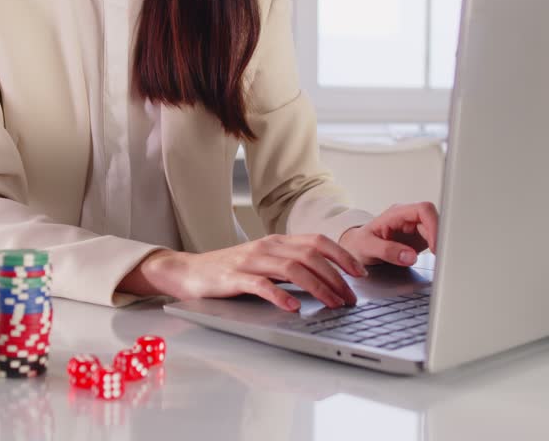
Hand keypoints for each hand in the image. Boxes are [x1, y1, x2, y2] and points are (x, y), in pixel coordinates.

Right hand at [119, 234, 367, 311]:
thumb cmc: (229, 271)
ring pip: (293, 268)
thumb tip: (326, 281)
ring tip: (332, 303)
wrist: (187, 271)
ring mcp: (250, 261)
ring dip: (318, 287)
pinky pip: (261, 285)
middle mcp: (267, 247)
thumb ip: (290, 266)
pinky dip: (280, 295)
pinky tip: (294, 307)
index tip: (361, 273)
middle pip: (311, 256)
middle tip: (350, 298)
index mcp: (277, 241)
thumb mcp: (264, 263)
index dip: (342, 256)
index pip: (318, 242)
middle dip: (336, 277)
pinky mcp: (234, 278)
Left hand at [340, 202, 438, 266]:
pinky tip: (435, 259)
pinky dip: (438, 249)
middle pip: (434, 220)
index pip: (423, 210)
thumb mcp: (367, 247)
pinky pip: (435, 240)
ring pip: (438, 230)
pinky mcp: (419, 238)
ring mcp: (415, 228)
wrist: (356, 248)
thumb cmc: (358, 243)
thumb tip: (410, 256)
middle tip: (438, 256)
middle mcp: (408, 218)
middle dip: (439, 237)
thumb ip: (387, 251)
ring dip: (440, 244)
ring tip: (437, 259)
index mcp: (396, 214)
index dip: (433, 225)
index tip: (435, 245)